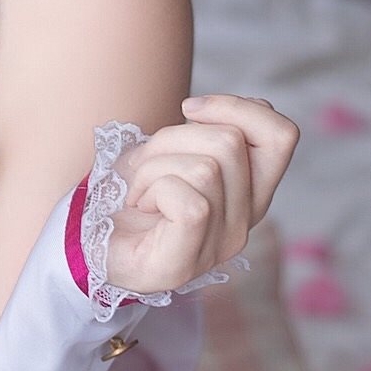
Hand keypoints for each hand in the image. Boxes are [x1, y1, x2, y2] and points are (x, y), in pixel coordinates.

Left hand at [102, 93, 298, 296]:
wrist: (88, 246)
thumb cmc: (130, 194)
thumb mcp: (170, 149)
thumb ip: (203, 132)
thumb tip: (202, 109)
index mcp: (250, 191)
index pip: (282, 136)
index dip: (240, 109)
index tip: (190, 110)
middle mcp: (245, 220)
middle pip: (231, 142)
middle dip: (173, 137)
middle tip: (145, 164)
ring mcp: (220, 245)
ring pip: (206, 168)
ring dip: (153, 166)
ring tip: (138, 189)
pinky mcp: (187, 262)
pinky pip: (189, 201)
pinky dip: (151, 190)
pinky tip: (139, 205)